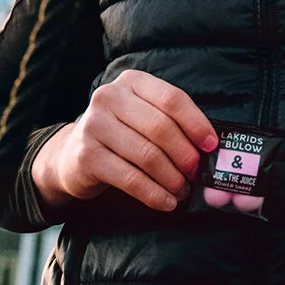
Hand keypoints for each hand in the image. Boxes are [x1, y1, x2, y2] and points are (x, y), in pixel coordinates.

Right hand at [31, 70, 217, 213]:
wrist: (73, 154)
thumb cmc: (122, 133)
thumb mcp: (143, 116)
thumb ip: (171, 122)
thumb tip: (209, 146)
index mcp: (131, 81)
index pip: (172, 99)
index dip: (196, 123)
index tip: (211, 145)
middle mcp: (109, 97)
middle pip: (161, 127)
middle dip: (185, 154)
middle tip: (196, 173)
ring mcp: (94, 125)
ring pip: (147, 155)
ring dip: (172, 178)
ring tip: (183, 190)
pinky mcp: (86, 156)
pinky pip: (130, 179)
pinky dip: (154, 194)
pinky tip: (167, 202)